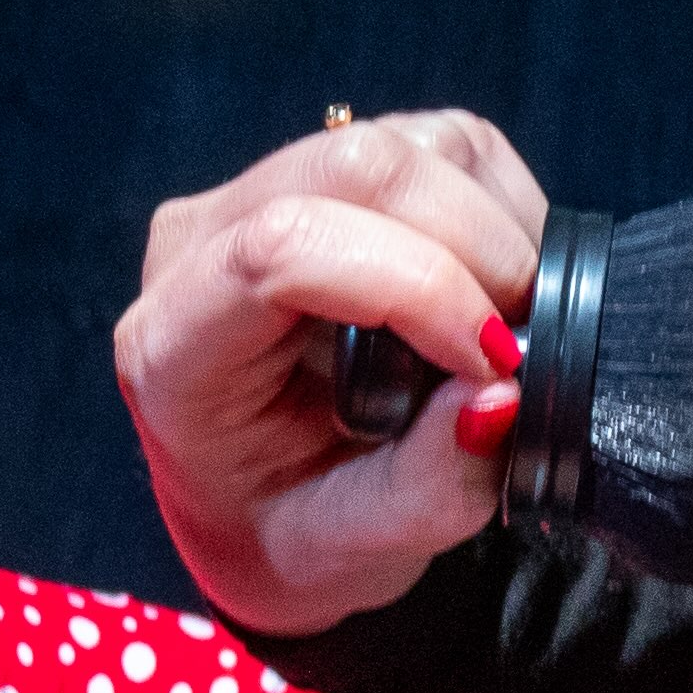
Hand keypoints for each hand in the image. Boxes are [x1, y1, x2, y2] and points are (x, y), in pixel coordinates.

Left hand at [118, 111, 547, 641]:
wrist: (266, 508)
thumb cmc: (292, 527)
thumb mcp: (355, 548)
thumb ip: (429, 487)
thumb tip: (502, 395)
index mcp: (172, 344)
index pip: (281, 248)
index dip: (416, 285)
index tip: (493, 365)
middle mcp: (199, 242)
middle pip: (355, 167)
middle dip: (474, 248)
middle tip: (519, 349)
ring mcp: (262, 189)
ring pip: (409, 146)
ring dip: (493, 235)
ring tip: (497, 336)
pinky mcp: (332, 166)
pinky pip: (443, 145)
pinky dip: (502, 213)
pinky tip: (491, 294)